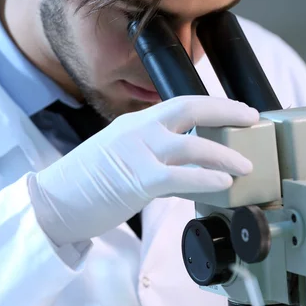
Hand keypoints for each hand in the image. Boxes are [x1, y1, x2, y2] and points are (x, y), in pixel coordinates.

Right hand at [29, 96, 258, 244]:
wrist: (53, 202)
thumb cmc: (89, 183)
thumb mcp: (123, 157)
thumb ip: (157, 157)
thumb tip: (194, 169)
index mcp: (135, 123)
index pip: (180, 103)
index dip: (214, 104)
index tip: (238, 110)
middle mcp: (136, 129)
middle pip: (188, 107)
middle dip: (224, 110)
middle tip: (251, 118)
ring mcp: (135, 151)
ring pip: (189, 143)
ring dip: (223, 152)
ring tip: (246, 164)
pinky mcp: (134, 179)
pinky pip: (177, 176)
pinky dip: (203, 177)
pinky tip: (222, 183)